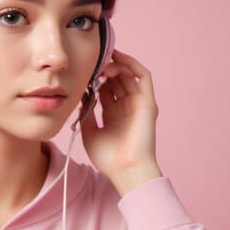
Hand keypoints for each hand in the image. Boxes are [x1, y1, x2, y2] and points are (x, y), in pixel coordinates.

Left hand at [79, 49, 162, 192]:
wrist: (125, 170)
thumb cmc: (108, 158)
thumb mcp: (89, 131)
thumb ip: (86, 112)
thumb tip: (82, 94)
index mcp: (114, 114)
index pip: (105, 88)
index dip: (94, 78)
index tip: (82, 71)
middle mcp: (126, 106)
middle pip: (116, 79)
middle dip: (104, 68)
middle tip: (92, 62)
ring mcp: (138, 103)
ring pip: (129, 74)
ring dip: (115, 65)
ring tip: (102, 62)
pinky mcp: (148, 102)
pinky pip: (143, 76)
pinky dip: (131, 64)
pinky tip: (117, 59)